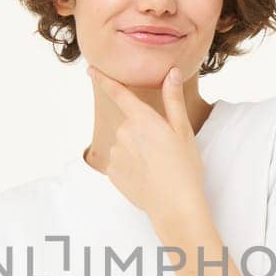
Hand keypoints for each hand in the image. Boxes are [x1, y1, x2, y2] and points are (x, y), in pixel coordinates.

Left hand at [87, 63, 207, 229]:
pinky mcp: (112, 172)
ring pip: (126, 145)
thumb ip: (173, 99)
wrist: (175, 206)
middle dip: (143, 134)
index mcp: (143, 119)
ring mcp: (115, 154)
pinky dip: (132, 168)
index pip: (118, 93)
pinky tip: (147, 178)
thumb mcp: (183, 131)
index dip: (103, 79)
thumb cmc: (184, 168)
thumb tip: (172, 72)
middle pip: (130, 125)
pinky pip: (121, 163)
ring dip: (138, 152)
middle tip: (164, 152)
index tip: (90, 70)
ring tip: (157, 168)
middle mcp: (124, 133)